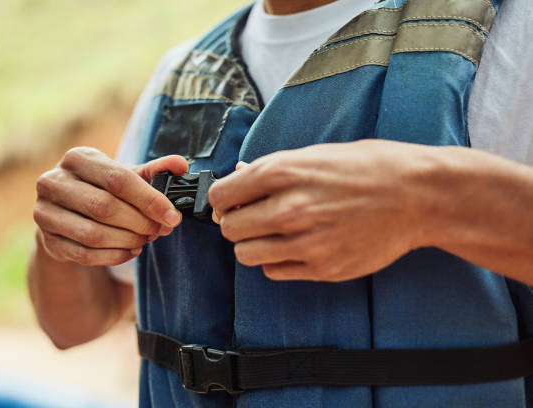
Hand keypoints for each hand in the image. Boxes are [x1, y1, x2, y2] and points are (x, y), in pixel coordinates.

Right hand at [33, 147, 187, 265]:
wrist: (69, 212)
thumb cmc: (104, 189)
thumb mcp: (128, 176)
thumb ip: (156, 170)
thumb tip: (182, 166)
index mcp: (78, 158)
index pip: (118, 179)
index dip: (149, 200)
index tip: (173, 216)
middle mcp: (54, 182)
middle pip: (104, 207)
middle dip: (140, 223)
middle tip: (160, 230)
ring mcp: (45, 212)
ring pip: (93, 234)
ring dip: (128, 240)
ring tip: (146, 239)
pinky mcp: (47, 240)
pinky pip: (84, 254)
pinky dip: (114, 256)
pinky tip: (131, 250)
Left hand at [209, 140, 429, 281]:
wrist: (417, 196)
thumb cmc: (369, 168)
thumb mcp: (316, 154)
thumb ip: (273, 168)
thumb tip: (239, 176)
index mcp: (283, 172)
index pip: (220, 195)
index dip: (221, 199)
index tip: (230, 201)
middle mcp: (290, 208)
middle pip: (229, 228)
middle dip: (235, 222)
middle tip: (252, 217)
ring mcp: (306, 242)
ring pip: (246, 254)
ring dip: (253, 244)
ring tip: (272, 233)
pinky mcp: (322, 268)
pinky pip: (275, 271)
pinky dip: (277, 260)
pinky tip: (294, 246)